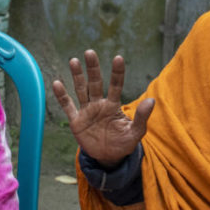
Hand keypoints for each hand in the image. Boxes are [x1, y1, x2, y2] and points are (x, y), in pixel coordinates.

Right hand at [51, 50, 154, 165]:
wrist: (108, 157)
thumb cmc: (124, 143)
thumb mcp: (136, 133)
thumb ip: (142, 117)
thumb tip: (152, 100)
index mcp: (113, 106)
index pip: (116, 86)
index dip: (117, 73)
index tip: (118, 58)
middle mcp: (99, 105)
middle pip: (95, 83)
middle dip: (92, 68)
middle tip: (90, 52)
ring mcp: (87, 112)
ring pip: (80, 90)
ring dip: (77, 76)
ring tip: (73, 60)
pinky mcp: (76, 121)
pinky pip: (68, 106)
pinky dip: (62, 96)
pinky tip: (57, 83)